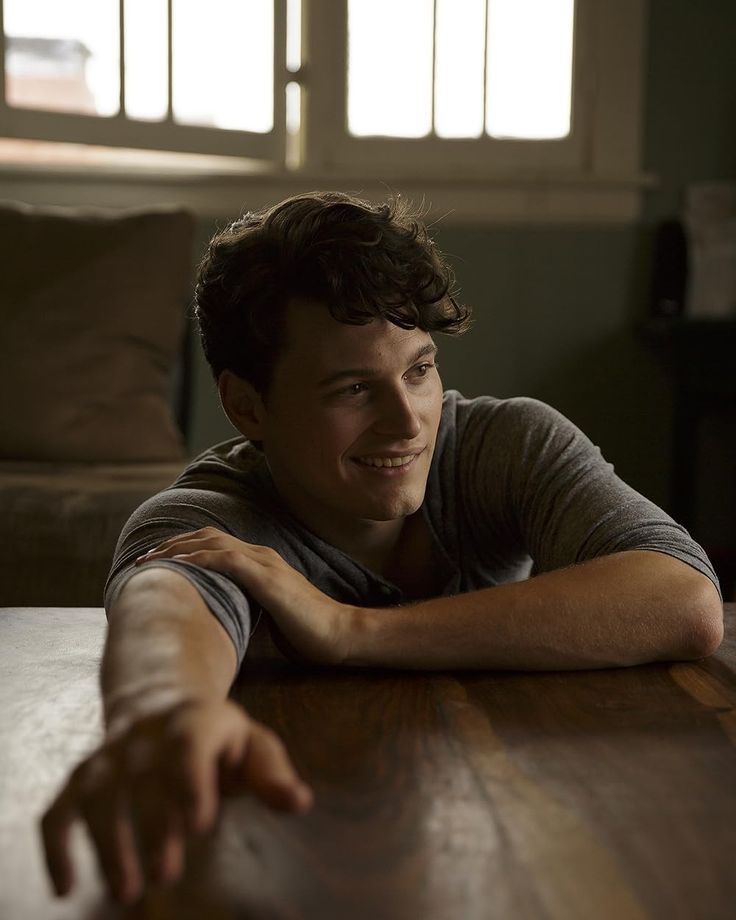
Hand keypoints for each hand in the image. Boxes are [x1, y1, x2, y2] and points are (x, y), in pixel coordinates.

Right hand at [40, 698, 312, 903]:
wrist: (158, 699)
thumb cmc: (216, 737)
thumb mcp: (251, 743)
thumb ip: (272, 772)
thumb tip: (300, 801)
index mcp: (193, 720)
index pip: (189, 743)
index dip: (190, 780)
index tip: (199, 825)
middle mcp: (144, 734)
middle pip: (141, 774)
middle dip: (151, 823)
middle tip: (166, 874)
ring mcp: (108, 755)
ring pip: (96, 790)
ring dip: (105, 840)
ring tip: (125, 891)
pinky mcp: (81, 778)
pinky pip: (59, 807)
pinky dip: (56, 844)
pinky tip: (65, 886)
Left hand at [137, 528, 356, 664]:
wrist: (339, 634)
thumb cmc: (308, 630)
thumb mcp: (269, 614)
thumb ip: (246, 605)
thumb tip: (220, 615)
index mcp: (261, 563)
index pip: (215, 543)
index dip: (184, 548)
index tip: (157, 561)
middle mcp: (261, 555)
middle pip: (207, 536)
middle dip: (172, 544)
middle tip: (143, 559)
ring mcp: (265, 564)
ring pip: (213, 542)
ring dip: (177, 549)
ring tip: (151, 560)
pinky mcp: (268, 579)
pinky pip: (227, 559)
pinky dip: (200, 559)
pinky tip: (180, 565)